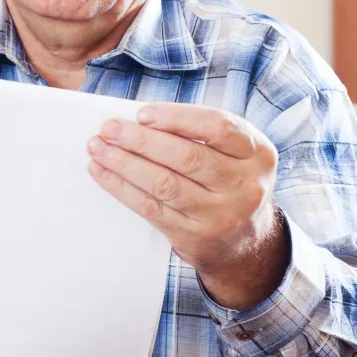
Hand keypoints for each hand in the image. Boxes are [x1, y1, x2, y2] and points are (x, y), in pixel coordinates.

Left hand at [86, 103, 289, 309]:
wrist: (246, 243)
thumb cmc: (228, 182)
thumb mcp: (235, 155)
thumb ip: (200, 134)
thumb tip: (139, 119)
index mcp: (258, 154)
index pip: (218, 127)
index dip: (177, 118)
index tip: (142, 114)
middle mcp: (245, 186)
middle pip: (186, 157)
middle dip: (140, 140)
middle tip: (109, 128)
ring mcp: (220, 214)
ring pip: (164, 184)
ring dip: (124, 163)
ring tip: (98, 148)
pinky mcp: (194, 236)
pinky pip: (151, 208)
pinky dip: (121, 188)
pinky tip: (102, 172)